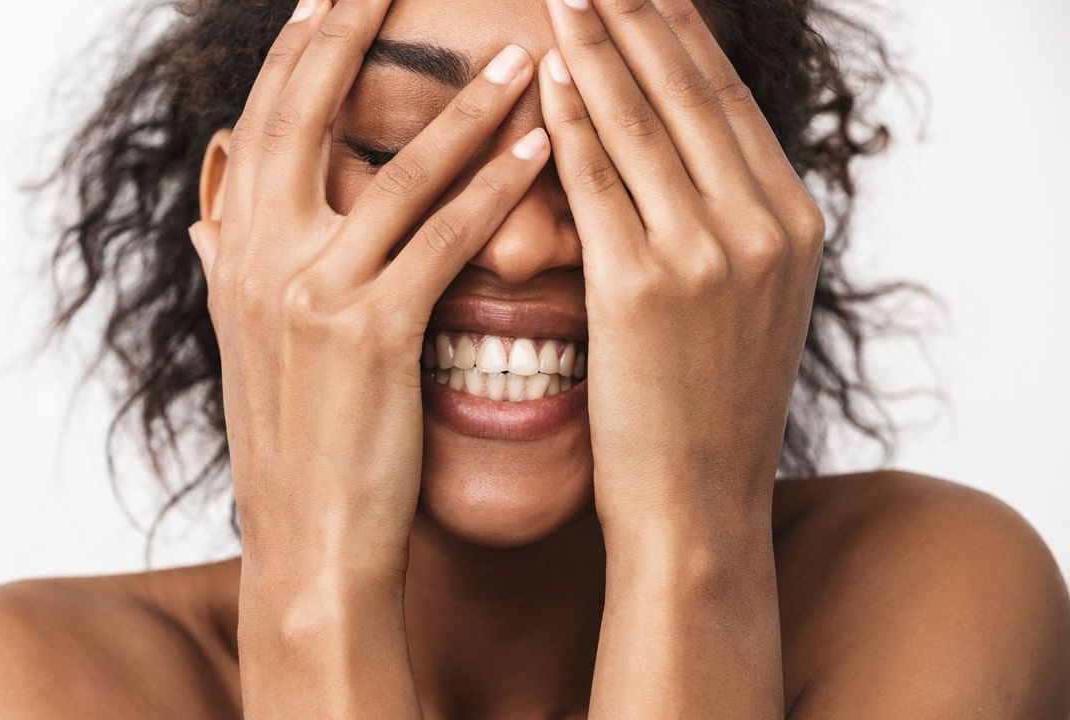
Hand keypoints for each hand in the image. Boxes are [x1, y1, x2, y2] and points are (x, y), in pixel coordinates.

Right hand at [187, 0, 547, 596]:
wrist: (308, 539)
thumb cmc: (297, 439)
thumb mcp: (245, 343)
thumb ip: (228, 268)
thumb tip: (208, 218)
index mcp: (232, 250)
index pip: (264, 119)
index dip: (302, 46)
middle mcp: (257, 256)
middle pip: (308, 110)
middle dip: (356, 29)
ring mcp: (310, 292)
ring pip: (398, 171)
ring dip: (467, 106)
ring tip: (522, 54)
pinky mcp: (371, 334)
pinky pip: (445, 239)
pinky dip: (497, 187)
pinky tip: (544, 148)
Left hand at [538, 0, 826, 542]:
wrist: (699, 506)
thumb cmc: (708, 413)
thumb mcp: (747, 307)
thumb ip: (728, 229)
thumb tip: (683, 166)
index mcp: (792, 225)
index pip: (726, 103)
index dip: (681, 35)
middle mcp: (761, 227)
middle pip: (689, 92)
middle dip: (638, 17)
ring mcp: (707, 255)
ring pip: (641, 122)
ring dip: (597, 47)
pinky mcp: (641, 288)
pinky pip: (596, 181)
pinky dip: (569, 120)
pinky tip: (543, 74)